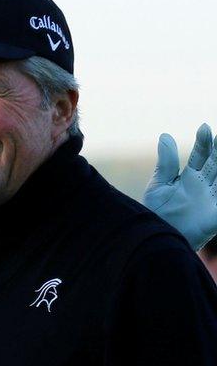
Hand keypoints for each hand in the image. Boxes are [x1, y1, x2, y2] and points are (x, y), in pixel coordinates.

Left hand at [143, 123, 216, 250]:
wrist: (154, 238)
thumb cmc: (155, 213)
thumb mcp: (159, 186)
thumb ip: (166, 163)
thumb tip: (165, 135)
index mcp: (190, 178)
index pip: (201, 155)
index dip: (204, 142)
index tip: (204, 127)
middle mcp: (204, 187)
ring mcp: (212, 201)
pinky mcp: (215, 218)